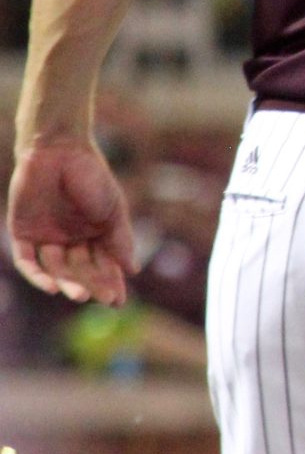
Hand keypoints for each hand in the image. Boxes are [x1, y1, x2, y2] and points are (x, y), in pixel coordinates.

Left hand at [9, 140, 135, 305]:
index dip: (111, 283)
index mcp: (94, 233)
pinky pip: (28, 261)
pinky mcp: (22, 234)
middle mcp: (70, 239)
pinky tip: (50, 287)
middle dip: (92, 285)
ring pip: (56, 270)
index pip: (103, 265)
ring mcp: (46, 238)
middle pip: (81, 270)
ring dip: (67, 283)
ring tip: (80, 294)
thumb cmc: (91, 176)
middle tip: (102, 299)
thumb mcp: (113, 209)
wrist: (58, 151)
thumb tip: (132, 270)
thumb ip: (120, 240)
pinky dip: (37, 275)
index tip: (118, 302)